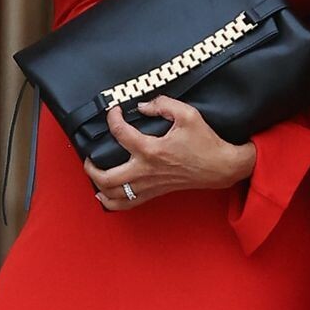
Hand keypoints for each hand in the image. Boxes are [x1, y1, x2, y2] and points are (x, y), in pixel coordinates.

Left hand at [84, 99, 256, 211]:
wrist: (221, 167)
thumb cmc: (205, 142)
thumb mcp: (187, 114)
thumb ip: (163, 104)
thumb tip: (143, 106)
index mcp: (152, 149)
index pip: (120, 133)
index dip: (113, 118)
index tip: (115, 111)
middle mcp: (146, 170)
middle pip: (106, 177)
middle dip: (90, 166)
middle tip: (89, 155)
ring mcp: (149, 185)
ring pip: (114, 195)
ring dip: (98, 186)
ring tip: (94, 174)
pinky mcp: (155, 192)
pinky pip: (128, 204)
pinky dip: (112, 202)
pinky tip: (104, 195)